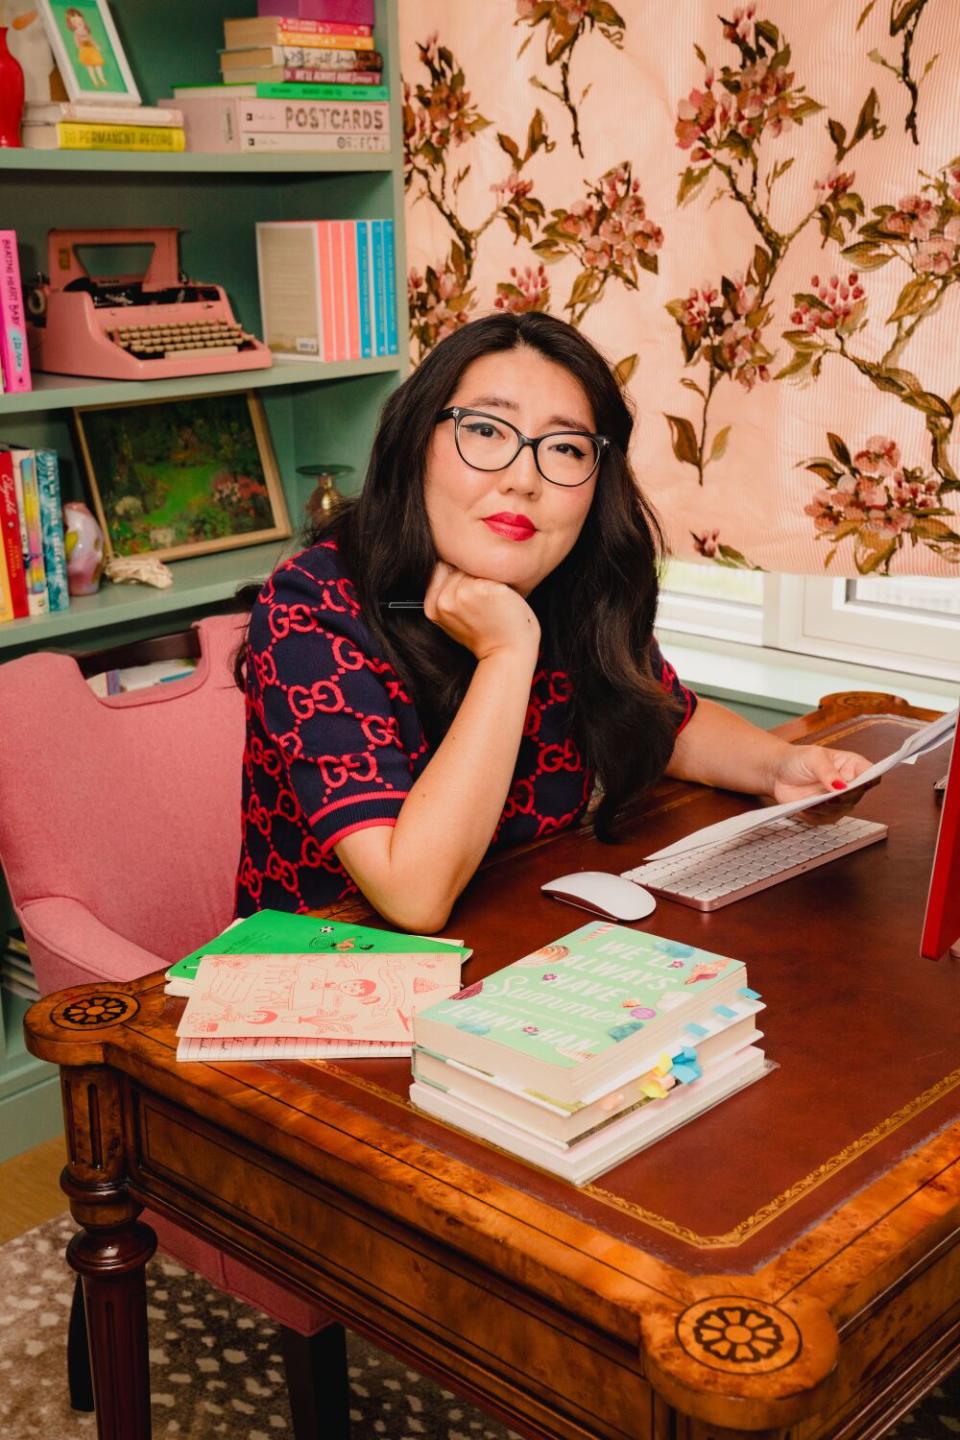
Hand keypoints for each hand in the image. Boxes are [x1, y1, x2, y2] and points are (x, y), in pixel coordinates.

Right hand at [423, 562, 539, 662]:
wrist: (508, 653)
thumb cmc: (488, 634)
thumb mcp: (456, 618)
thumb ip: (448, 595)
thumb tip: (450, 562)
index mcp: (432, 606)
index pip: (441, 568)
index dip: (459, 575)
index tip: (473, 594)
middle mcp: (443, 600)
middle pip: (457, 565)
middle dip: (473, 575)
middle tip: (487, 600)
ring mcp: (461, 594)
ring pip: (474, 566)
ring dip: (487, 577)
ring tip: (495, 600)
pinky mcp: (482, 590)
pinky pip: (492, 570)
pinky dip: (501, 581)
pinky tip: (504, 598)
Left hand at [768, 743, 876, 823]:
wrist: (778, 773)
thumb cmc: (798, 759)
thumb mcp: (812, 758)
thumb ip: (827, 771)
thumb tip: (841, 786)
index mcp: (851, 765)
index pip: (871, 773)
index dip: (872, 778)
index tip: (864, 783)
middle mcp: (849, 784)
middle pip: (857, 795)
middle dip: (844, 797)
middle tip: (831, 796)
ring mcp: (838, 800)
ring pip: (842, 810)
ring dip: (826, 808)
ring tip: (811, 802)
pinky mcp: (825, 812)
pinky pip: (825, 819)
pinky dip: (814, 815)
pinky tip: (804, 807)